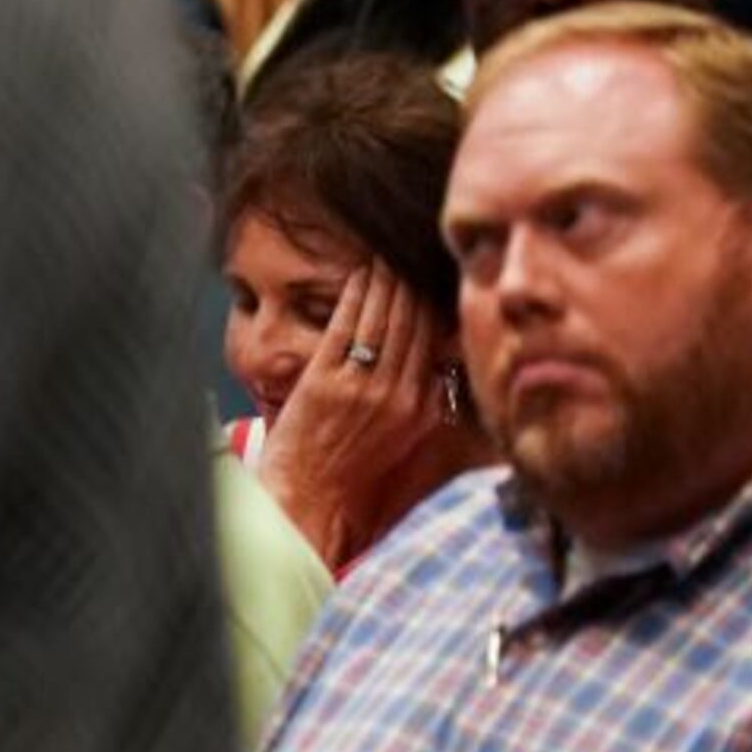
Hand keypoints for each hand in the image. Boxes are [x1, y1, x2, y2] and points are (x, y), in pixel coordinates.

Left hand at [254, 264, 457, 570]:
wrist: (313, 500)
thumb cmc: (354, 472)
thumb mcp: (404, 439)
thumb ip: (422, 402)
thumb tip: (438, 369)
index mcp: (422, 409)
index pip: (436, 343)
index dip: (436, 305)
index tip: (436, 276)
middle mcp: (399, 395)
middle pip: (414, 325)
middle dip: (414, 284)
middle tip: (413, 250)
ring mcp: (362, 387)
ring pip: (382, 320)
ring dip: (386, 282)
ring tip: (387, 253)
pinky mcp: (326, 381)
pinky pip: (345, 327)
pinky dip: (354, 296)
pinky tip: (359, 273)